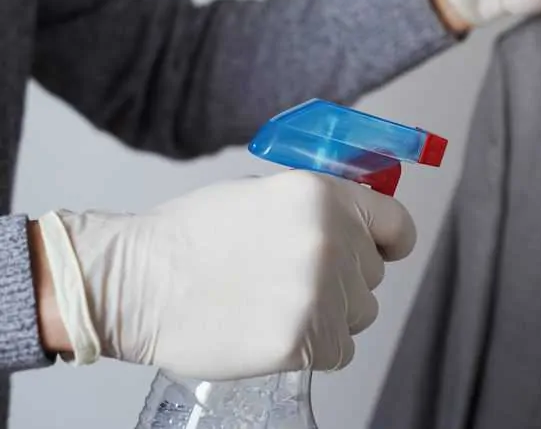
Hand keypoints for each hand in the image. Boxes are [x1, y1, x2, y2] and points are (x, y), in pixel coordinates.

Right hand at [35, 171, 414, 379]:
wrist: (135, 282)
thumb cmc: (188, 239)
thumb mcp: (263, 195)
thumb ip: (318, 209)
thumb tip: (360, 226)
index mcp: (323, 195)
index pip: (397, 223)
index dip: (391, 241)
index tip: (387, 251)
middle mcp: (332, 239)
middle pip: (372, 275)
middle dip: (342, 280)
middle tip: (286, 279)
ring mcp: (321, 291)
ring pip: (359, 314)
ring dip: (328, 315)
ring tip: (272, 303)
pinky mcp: (305, 339)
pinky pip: (339, 352)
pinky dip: (311, 349)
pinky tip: (269, 329)